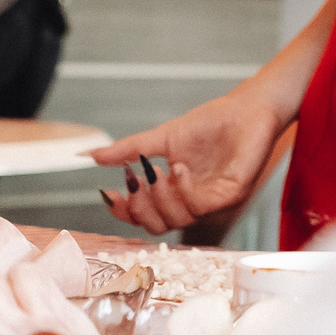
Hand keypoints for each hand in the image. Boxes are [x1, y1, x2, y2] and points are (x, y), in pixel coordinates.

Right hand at [91, 89, 288, 234]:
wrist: (247, 108)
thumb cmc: (211, 123)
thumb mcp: (162, 137)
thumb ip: (128, 150)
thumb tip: (88, 156)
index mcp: (176, 193)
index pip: (146, 216)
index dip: (125, 212)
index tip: (111, 194)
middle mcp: (194, 202)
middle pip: (158, 226)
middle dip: (140, 209)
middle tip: (135, 182)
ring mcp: (214, 200)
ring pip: (179, 220)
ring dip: (161, 198)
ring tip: (158, 171)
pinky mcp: (233, 193)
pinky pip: (202, 206)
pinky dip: (184, 191)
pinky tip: (178, 169)